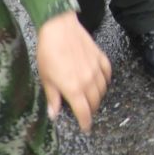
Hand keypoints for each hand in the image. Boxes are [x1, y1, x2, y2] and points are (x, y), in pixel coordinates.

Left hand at [35, 11, 111, 131]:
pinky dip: (106, 79)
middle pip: (94, 102)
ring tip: (91, 98)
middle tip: (85, 112)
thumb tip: (54, 114)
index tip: (86, 127)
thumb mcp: (46, 78)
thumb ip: (52, 97)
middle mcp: (87, 80)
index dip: (85, 122)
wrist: (59, 27)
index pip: (83, 111)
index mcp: (73, 88)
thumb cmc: (48, 52)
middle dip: (90, 110)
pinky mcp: (99, 56)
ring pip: (102, 88)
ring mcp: (95, 68)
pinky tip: (101, 81)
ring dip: (98, 96)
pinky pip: (107, 72)